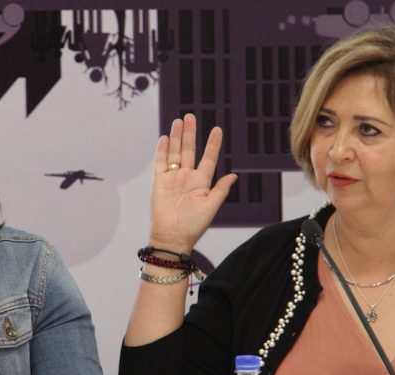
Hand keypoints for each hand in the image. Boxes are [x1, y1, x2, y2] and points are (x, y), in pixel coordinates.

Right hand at [149, 113, 236, 251]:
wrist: (172, 237)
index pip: (208, 158)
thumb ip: (221, 190)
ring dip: (177, 137)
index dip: (213, 144)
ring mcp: (173, 178)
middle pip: (189, 150)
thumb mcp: (211, 207)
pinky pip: (161, 162)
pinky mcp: (160, 182)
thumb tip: (234, 176)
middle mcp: (187, 177)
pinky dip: (163, 150)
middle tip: (190, 116)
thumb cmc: (193, 226)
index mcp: (201, 182)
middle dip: (190, 133)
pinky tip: (166, 137)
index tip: (217, 129)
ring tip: (179, 121)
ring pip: (175, 152)